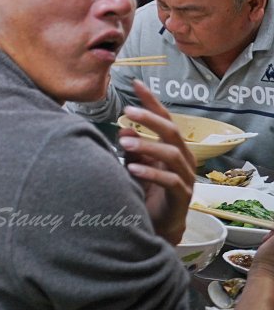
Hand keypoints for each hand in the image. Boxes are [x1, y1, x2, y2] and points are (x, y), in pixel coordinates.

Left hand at [118, 79, 195, 243]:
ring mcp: (185, 178)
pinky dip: (150, 172)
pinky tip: (131, 168)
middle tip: (128, 111)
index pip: (164, 119)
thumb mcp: (135, 164)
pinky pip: (169, 180)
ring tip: (123, 144)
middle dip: (150, 119)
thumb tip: (123, 128)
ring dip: (146, 146)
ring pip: (171, 154)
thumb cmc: (145, 190)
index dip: (151, 101)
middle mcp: (183, 159)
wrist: (157, 225)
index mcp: (172, 147)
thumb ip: (131, 147)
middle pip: (172, 132)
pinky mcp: (181, 196)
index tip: (136, 83)